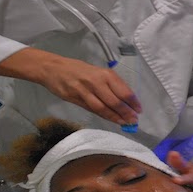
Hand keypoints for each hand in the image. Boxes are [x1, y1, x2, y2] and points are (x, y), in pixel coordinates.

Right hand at [0, 47, 140, 124]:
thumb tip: (126, 99)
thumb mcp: (98, 72)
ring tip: (125, 123)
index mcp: (106, 74)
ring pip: (104, 107)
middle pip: (115, 101)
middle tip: (134, 120)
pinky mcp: (76, 98)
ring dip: (116, 117)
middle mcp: (97, 81)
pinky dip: (104, 116)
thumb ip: (110, 84)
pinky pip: (93, 109)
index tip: (139, 110)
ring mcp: (86, 90)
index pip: (124, 90)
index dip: (133, 102)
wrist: (53, 68)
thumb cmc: (78, 70)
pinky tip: (111, 119)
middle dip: (126, 113)